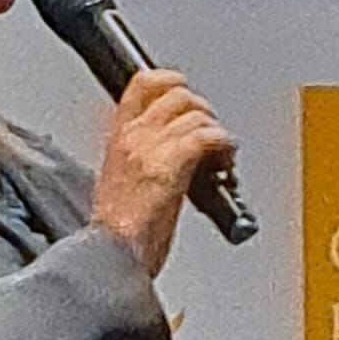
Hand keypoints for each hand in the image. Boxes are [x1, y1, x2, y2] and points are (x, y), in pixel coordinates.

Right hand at [89, 69, 235, 277]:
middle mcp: (133, 136)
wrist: (111, 258)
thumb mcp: (120, 185)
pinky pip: (208, 136)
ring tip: (222, 154)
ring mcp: (151, 148)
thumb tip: (171, 155)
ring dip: (216, 130)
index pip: (143, 85)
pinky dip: (225, 144)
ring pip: (196, 112)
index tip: (185, 92)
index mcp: (118, 138)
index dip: (170, 81)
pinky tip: (227, 159)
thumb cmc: (118, 236)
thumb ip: (140, 161)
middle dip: (201, 109)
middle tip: (210, 132)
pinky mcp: (171, 164)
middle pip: (176, 92)